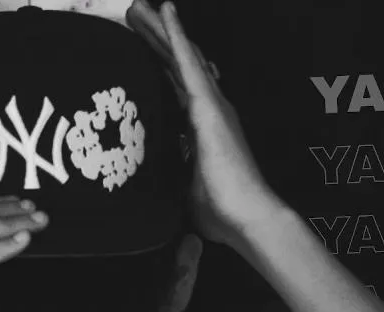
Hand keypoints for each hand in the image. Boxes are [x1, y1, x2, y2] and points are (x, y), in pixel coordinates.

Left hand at [126, 0, 285, 254]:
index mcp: (202, 129)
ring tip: (139, 5)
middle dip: (155, 40)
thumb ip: (174, 182)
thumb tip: (155, 196)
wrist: (248, 218)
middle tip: (135, 14)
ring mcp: (210, 105)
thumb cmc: (223, 212)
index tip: (144, 49)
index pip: (175, 89)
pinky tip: (164, 10)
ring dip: (160, 30)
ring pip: (179, 57)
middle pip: (175, 66)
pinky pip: (188, 61)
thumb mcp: (185, 193)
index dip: (160, 66)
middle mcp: (209, 111)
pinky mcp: (208, 106)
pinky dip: (175, 34)